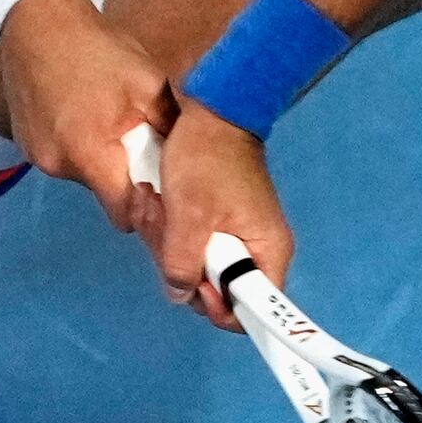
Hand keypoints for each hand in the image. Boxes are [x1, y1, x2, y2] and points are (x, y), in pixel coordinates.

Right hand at [0, 0, 174, 231]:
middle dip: (129, 180)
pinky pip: (65, 162)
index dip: (149, 209)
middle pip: (106, 196)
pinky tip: (87, 117)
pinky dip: (81, 150)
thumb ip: (169, 130)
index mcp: (89, 152)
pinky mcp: (26, 147)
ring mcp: (38, 157)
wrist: (39, 23)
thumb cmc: (100, 51)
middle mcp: (58, 164)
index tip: (167, 193)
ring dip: (104, 162)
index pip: (125, 214)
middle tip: (144, 146)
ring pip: (86, 178)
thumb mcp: (148, 84)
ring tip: (112, 123)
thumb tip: (192, 166)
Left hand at [143, 105, 289, 325]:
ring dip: (166, 242)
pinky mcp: (217, 221)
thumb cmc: (206, 162)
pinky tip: (156, 203)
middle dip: (181, 266)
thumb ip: (183, 264)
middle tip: (162, 233)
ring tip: (153, 206)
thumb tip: (180, 294)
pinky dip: (169, 229)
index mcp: (267, 252)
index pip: (256, 311)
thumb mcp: (189, 217)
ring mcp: (236, 235)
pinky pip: (191, 243)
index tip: (193, 286)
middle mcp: (258, 250)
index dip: (221, 309)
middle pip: (218, 290)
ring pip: (197, 265)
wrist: (210, 112)